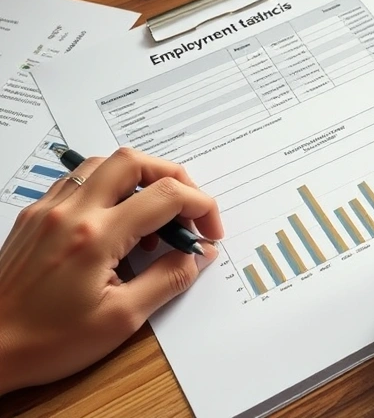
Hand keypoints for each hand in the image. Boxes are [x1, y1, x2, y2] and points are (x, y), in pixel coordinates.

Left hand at [0, 148, 223, 394]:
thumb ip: (166, 280)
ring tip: (152, 220)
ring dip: (139, 180)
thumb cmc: (45, 341)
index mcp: (96, 236)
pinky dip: (108, 190)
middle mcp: (70, 212)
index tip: (209, 231)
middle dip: (173, 178)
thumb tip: (196, 256)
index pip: (166, 195)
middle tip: (188, 211)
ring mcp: (47, 210)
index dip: (201, 207)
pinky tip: (116, 225)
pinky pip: (78, 182)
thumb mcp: (121, 320)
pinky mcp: (33, 217)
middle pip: (134, 161)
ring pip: (103, 165)